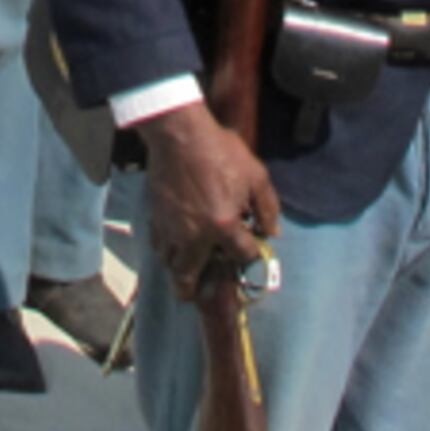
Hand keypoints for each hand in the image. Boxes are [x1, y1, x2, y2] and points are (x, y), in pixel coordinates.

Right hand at [139, 103, 280, 298]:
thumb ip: (268, 207)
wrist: (178, 134)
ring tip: (185, 275)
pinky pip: (158, 246)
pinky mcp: (156, 217)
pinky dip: (165, 252)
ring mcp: (172, 229)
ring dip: (179, 273)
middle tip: (197, 296)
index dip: (250, 254)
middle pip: (191, 277)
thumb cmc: (218, 151)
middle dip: (196, 291)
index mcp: (223, 226)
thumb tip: (273, 231)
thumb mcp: (255, 175)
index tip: (251, 250)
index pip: (242, 255)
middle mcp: (195, 236)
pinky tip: (171, 248)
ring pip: (171, 265)